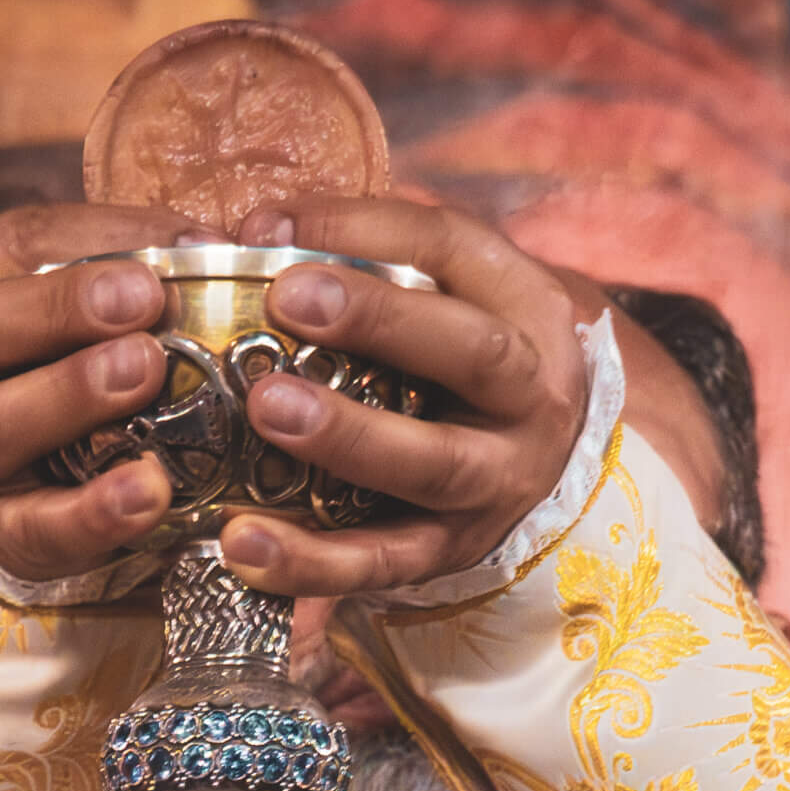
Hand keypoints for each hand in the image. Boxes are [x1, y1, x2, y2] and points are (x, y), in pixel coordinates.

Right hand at [0, 203, 205, 578]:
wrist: (28, 504)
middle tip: (145, 299)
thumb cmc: (67, 384)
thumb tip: (244, 238)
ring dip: (69, 394)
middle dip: (60, 308)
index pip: (14, 244)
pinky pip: (38, 525)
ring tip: (145, 373)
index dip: (96, 238)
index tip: (183, 242)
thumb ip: (149, 277)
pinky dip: (94, 510)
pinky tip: (151, 489)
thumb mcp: (89, 322)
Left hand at [215, 198, 587, 596]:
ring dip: (347, 437)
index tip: (269, 228)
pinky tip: (241, 544)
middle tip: (287, 298)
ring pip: (430, 463)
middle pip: (470, 351)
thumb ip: (372, 257)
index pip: (452, 249)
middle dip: (379, 320)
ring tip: (266, 410)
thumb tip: (257, 229)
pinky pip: (382, 562)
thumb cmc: (463, 361)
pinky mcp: (450, 552)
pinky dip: (311, 561)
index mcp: (526, 310)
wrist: (548, 469)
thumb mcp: (452, 296)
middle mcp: (530, 398)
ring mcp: (495, 483)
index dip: (361, 228)